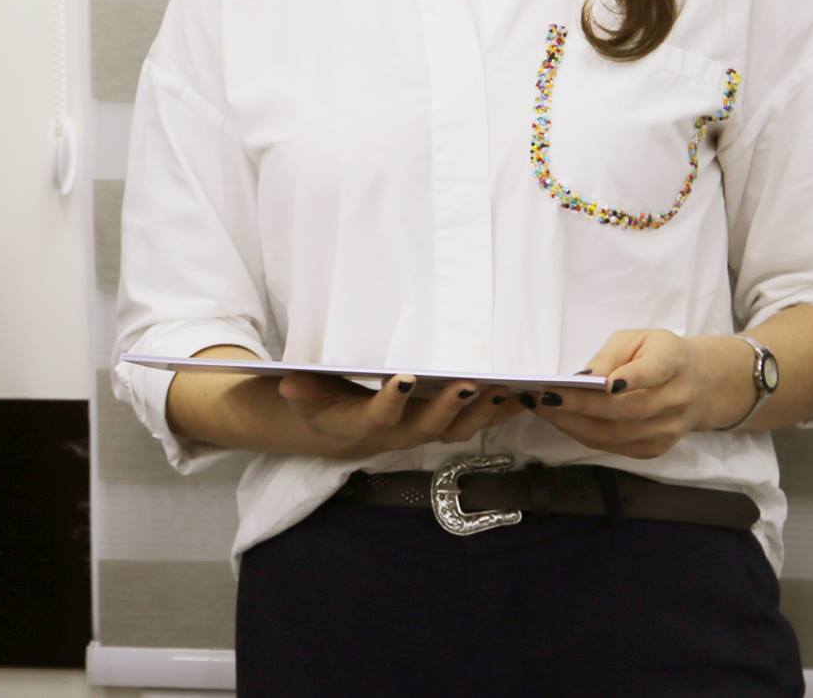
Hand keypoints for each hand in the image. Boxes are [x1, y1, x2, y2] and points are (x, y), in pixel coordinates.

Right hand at [275, 372, 525, 458]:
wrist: (341, 433)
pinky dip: (499, 411)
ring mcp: (425, 431)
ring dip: (485, 411)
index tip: (405, 379)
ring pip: (459, 429)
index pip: (380, 415)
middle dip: (452, 406)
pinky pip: (474, 423)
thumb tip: (288, 383)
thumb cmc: (324, 406)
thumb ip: (302, 392)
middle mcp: (401, 434)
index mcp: (367, 425)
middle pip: (430, 426)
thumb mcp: (306, 399)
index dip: (393, 400)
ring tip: (508, 388)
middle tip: (472, 382)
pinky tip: (524, 394)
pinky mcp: (442, 426)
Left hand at [532, 329, 745, 458]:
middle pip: (626, 410)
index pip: (653, 372)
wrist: (699, 384)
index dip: (630, 378)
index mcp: (674, 362)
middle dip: (580, 406)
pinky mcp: (656, 449)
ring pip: (616, 434)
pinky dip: (584, 435)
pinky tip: (562, 421)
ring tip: (544, 410)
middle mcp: (676, 400)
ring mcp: (668, 430)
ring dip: (574, 425)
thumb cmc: (658, 355)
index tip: (602, 382)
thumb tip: (581, 379)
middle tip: (544, 397)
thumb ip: (611, 355)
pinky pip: (615, 446)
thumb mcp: (638, 340)